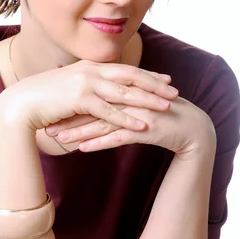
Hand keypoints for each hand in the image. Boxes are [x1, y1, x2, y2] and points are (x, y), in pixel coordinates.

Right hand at [0, 60, 178, 134]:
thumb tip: (98, 96)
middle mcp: (90, 70)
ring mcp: (85, 83)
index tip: (165, 80)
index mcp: (89, 66)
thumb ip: (86, 88)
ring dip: (148, 100)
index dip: (147, 75)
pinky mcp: (80, 99)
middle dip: (155, 84)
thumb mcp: (67, 88)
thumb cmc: (42, 99)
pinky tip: (143, 126)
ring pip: (125, 92)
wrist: (19, 104)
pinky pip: (110, 111)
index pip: (125, 69)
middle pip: (131, 76)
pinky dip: (128, 119)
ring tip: (168, 108)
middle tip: (174, 92)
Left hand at [46, 92, 215, 158]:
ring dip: (79, 131)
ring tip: (58, 139)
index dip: (71, 104)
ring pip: (102, 122)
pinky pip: (119, 137)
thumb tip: (95, 106)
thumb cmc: (161, 117)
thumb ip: (117, 104)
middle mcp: (129, 98)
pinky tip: (83, 148)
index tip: (50, 111)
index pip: (92, 96)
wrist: (193, 128)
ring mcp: (137, 112)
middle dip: (68, 117)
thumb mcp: (137, 107)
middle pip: (93, 107)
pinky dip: (100, 142)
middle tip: (46, 125)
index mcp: (126, 90)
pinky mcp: (146, 128)